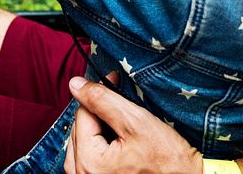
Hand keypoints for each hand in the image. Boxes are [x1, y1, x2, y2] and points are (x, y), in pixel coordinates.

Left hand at [64, 75, 201, 173]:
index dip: (98, 93)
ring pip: (80, 142)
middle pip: (79, 129)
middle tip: (122, 103)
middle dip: (97, 112)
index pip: (82, 114)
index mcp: (90, 163)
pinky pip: (86, 158)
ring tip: (120, 122)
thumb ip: (102, 101)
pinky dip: (97, 144)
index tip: (113, 80)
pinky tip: (114, 140)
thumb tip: (75, 84)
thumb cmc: (167, 159)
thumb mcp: (136, 122)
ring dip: (96, 127)